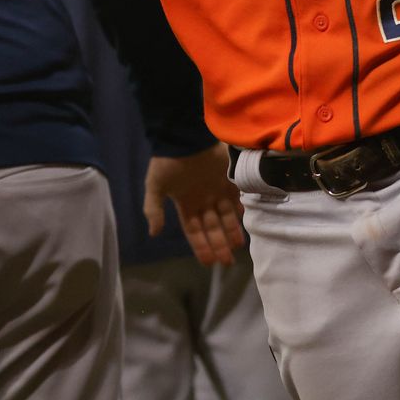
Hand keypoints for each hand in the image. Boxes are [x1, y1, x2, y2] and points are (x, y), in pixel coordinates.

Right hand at [144, 143, 245, 265]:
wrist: (185, 136)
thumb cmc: (169, 162)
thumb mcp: (156, 186)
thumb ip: (154, 209)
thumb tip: (153, 233)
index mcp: (185, 204)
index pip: (194, 231)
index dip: (201, 247)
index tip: (208, 263)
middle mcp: (202, 200)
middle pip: (212, 227)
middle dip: (219, 245)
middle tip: (227, 262)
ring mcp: (216, 190)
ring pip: (226, 216)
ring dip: (232, 231)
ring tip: (238, 247)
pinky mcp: (229, 179)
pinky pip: (237, 199)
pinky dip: (242, 210)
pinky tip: (246, 222)